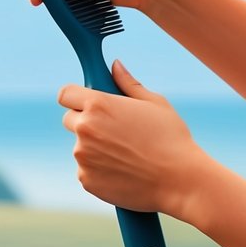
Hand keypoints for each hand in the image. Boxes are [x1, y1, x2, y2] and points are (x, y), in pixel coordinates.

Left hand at [58, 61, 210, 219]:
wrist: (179, 181)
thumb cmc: (171, 139)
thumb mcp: (154, 103)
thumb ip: (128, 83)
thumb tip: (115, 65)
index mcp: (98, 105)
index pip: (66, 94)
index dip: (75, 96)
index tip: (86, 102)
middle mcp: (85, 129)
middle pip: (69, 120)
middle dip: (86, 121)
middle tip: (113, 130)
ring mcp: (83, 156)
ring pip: (80, 147)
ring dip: (94, 148)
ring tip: (126, 154)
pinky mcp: (85, 179)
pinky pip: (86, 170)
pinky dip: (99, 170)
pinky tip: (124, 171)